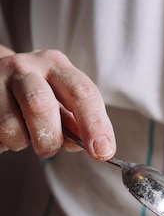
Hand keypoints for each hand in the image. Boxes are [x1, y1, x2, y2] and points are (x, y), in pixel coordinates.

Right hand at [0, 46, 115, 158]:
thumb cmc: (35, 93)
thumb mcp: (59, 100)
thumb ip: (75, 122)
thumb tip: (87, 144)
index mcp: (55, 65)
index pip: (82, 92)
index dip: (95, 124)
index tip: (102, 151)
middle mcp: (25, 66)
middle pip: (41, 106)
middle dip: (50, 139)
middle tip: (50, 148)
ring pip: (11, 127)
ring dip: (22, 143)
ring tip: (23, 134)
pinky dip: (4, 143)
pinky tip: (6, 131)